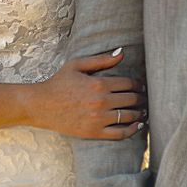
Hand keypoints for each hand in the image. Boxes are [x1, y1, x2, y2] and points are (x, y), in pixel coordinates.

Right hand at [29, 49, 146, 140]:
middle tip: (145, 98)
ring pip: (128, 116)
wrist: (41, 105)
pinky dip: (132, 130)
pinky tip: (137, 126)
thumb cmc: (59, 83)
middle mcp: (101, 101)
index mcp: (99, 83)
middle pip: (132, 99)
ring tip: (143, 111)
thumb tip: (122, 53)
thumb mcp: (77, 65)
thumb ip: (101, 59)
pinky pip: (120, 133)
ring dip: (140, 113)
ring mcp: (98, 118)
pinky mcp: (94, 132)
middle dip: (141, 98)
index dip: (138, 84)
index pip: (129, 83)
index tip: (141, 86)